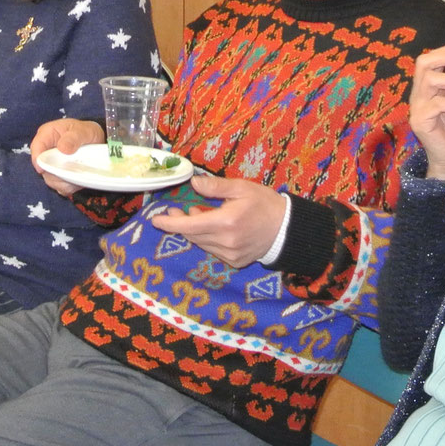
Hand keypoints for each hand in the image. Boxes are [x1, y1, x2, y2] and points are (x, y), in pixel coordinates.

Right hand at [30, 119, 106, 196]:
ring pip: (50, 180)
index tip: (42, 170)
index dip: (37, 160)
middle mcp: (45, 151)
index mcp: (47, 135)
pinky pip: (60, 187)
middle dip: (55, 173)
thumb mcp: (83, 130)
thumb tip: (63, 148)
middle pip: (42, 168)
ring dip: (63, 181)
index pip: (36, 147)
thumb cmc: (86, 132)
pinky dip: (69, 187)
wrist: (95, 141)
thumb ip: (73, 138)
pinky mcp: (58, 177)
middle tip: (70, 173)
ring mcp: (51, 165)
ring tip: (78, 176)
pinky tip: (78, 181)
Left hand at [152, 175, 286, 268]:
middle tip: (177, 210)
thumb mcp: (241, 188)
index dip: (170, 223)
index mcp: (226, 223)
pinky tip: (213, 227)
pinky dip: (207, 239)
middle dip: (181, 223)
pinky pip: (212, 250)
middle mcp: (226, 242)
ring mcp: (231, 255)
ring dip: (195, 230)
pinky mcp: (235, 262)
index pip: (189, 226)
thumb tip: (193, 183)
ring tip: (199, 214)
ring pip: (201, 244)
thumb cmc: (264, 203)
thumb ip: (216, 187)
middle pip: (192, 235)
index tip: (156, 220)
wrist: (287, 229)